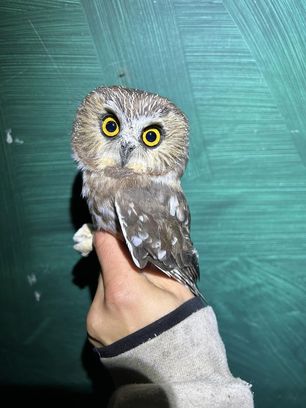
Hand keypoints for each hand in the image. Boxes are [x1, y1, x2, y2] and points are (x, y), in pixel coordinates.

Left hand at [87, 231, 193, 346]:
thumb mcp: (176, 290)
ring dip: (115, 283)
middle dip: (119, 263)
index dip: (111, 234)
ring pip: (102, 287)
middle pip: (104, 267)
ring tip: (136, 297)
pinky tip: (129, 314)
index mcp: (124, 290)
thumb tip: (139, 249)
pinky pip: (100, 306)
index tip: (119, 230)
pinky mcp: (91, 335)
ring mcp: (93, 322)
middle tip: (138, 270)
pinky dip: (112, 303)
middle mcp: (101, 305)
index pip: (105, 246)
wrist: (171, 377)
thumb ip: (153, 267)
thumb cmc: (180, 329)